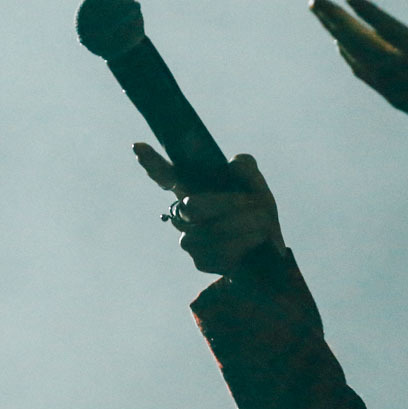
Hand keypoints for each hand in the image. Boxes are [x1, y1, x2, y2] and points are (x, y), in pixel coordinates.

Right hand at [135, 142, 284, 276]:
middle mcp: (184, 215)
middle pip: (192, 206)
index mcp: (193, 190)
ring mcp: (188, 239)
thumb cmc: (256, 213)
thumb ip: (247, 169)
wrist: (268, 250)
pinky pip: (219, 252)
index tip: (138, 147)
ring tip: (262, 223)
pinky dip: (243, 244)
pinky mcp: (200, 261)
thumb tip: (233, 164)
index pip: (167, 176)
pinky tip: (254, 242)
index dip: (153, 163)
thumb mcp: (256, 186)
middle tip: (253, 202)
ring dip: (243, 225)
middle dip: (227, 204)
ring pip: (210, 231)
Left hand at [309, 0, 407, 155]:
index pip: (389, 30)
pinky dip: (349, 56)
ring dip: (337, 34)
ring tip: (321, 14)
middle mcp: (404, 72)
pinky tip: (341, 45)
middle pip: (360, 42)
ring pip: (357, 57)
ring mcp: (395, 87)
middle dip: (336, 20)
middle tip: (315, 1)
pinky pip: (364, 73)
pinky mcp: (393, 97)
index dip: (368, 12)